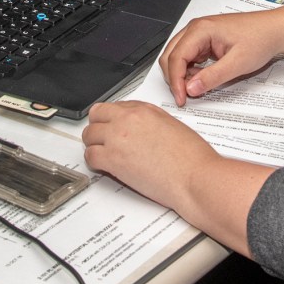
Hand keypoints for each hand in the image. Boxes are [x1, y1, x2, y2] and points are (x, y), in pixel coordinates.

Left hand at [82, 101, 219, 211]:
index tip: (112, 127)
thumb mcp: (172, 125)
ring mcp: (117, 138)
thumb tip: (139, 128)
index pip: (114, 106)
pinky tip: (105, 167)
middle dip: (99, 128)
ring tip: (105, 155)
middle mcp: (128, 119)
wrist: (194, 177)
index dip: (112, 119)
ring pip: (89, 135)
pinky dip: (94, 162)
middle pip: (96, 116)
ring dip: (95, 145)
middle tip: (104, 140)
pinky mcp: (113, 160)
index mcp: (144, 109)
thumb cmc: (191, 157)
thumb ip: (150, 122)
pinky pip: (90, 156)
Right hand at [159, 10, 283, 104]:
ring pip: (178, 57)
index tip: (181, 98)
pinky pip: (189, 57)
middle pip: (171, 56)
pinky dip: (191, 70)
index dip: (176, 81)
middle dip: (175, 78)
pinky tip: (204, 78)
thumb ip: (212, 77)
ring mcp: (199, 34)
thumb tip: (191, 88)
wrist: (275, 31)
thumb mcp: (238, 63)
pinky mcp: (205, 40)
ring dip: (183, 74)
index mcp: (201, 29)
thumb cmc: (260, 39)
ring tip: (199, 86)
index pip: (176, 57)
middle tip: (185, 97)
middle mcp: (196, 28)